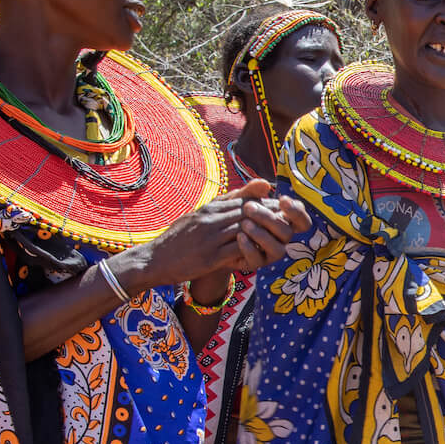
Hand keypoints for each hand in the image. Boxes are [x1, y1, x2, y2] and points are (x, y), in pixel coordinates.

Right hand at [131, 179, 311, 287]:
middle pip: (249, 212)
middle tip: (289, 223)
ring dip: (264, 234)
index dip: (267, 206)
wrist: (154, 258)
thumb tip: (262, 185)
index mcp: (210, 208)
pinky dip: (251, 250)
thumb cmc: (180, 237)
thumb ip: (230, 200)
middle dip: (270, 217)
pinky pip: (236, 251)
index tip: (282, 211)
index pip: (245, 201)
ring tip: (280, 238)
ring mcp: (210, 238)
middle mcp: (211, 219)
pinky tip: (263, 254)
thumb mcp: (201, 214)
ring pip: (245, 229)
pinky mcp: (209, 257)